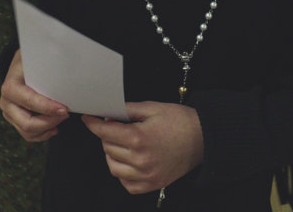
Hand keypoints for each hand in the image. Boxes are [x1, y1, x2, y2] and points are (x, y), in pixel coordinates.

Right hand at [0, 49, 68, 141]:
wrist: (20, 63)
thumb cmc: (31, 61)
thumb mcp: (37, 59)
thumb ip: (48, 66)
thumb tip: (67, 73)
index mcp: (10, 87)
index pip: (30, 102)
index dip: (48, 108)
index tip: (64, 109)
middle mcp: (6, 102)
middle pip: (27, 123)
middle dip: (49, 122)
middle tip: (66, 114)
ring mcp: (8, 112)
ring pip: (28, 132)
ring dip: (47, 129)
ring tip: (62, 119)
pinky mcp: (14, 118)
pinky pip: (28, 134)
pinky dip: (42, 134)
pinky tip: (54, 127)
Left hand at [82, 102, 203, 194]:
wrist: (204, 139)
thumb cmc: (181, 121)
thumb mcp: (152, 108)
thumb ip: (127, 110)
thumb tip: (108, 112)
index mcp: (139, 138)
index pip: (105, 132)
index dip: (93, 124)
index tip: (88, 119)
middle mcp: (141, 160)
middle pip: (107, 148)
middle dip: (106, 135)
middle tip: (114, 126)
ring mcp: (146, 175)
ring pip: (113, 167)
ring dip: (112, 154)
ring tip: (122, 143)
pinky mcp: (152, 185)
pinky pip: (126, 183)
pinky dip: (123, 173)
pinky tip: (129, 161)